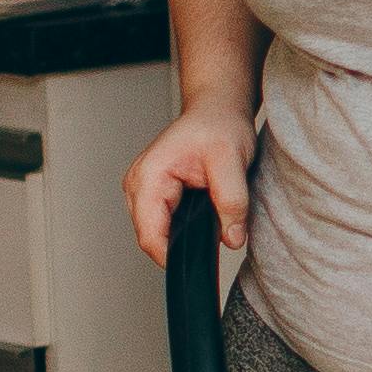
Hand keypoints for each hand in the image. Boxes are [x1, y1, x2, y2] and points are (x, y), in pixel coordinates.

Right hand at [126, 98, 254, 262]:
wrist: (217, 109)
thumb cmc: (218, 125)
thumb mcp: (232, 161)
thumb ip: (232, 201)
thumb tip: (233, 238)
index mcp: (149, 176)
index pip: (149, 236)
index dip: (174, 256)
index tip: (201, 261)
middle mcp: (138, 185)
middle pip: (151, 238)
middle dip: (182, 245)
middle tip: (213, 234)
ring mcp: (143, 190)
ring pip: (156, 234)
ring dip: (182, 236)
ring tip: (209, 220)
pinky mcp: (154, 195)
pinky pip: (163, 224)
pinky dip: (183, 227)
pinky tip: (201, 217)